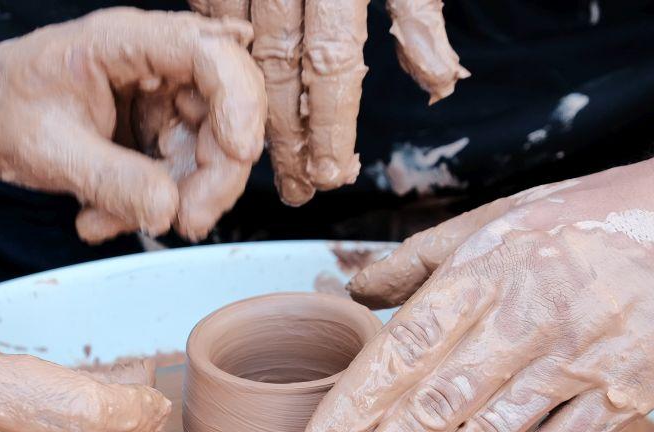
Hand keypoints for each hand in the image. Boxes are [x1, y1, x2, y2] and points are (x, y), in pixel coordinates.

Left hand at [0, 7, 265, 241]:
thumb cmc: (4, 107)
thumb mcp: (50, 150)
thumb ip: (112, 180)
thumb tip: (167, 210)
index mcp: (127, 41)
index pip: (211, 53)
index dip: (239, 101)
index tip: (239, 152)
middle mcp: (154, 62)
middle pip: (225, 109)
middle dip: (215, 174)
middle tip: (187, 221)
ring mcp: (160, 96)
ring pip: (211, 148)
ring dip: (178, 198)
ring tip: (111, 218)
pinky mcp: (157, 128)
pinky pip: (182, 171)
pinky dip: (153, 203)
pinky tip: (105, 215)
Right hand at [190, 0, 467, 203]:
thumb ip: (418, 13)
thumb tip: (439, 82)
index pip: (332, 67)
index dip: (332, 127)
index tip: (333, 174)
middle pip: (283, 73)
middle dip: (290, 140)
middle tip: (299, 191)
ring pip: (241, 54)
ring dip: (252, 114)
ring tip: (262, 163)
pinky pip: (213, 20)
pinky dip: (222, 61)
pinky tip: (231, 96)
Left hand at [296, 160, 653, 431]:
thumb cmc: (594, 216)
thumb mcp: (501, 218)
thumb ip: (421, 259)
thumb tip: (352, 287)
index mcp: (486, 272)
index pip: (406, 347)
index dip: (355, 404)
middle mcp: (523, 320)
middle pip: (432, 408)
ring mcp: (574, 363)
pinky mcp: (621, 397)